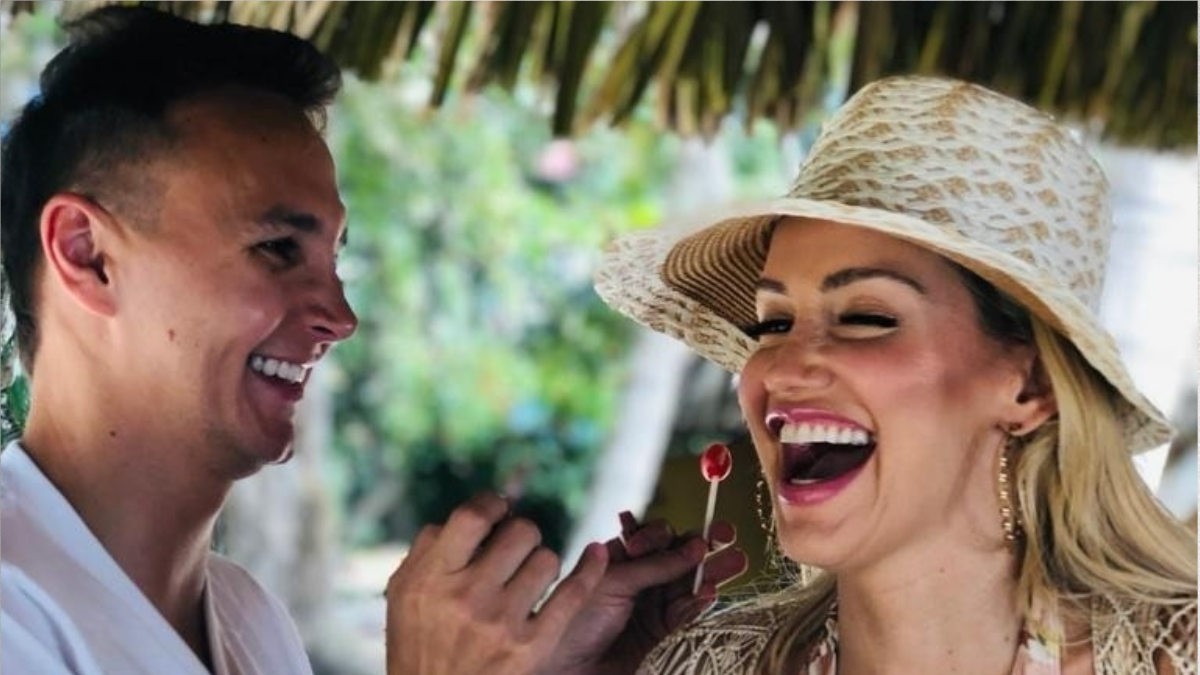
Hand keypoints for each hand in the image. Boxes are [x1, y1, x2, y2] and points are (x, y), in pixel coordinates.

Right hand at [385, 492, 607, 674]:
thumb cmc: (419, 644)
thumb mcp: (405, 594)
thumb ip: (428, 548)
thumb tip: (471, 513)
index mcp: (432, 577)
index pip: (472, 516)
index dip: (492, 503)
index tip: (499, 509)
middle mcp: (467, 596)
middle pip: (520, 532)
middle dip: (521, 534)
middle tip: (515, 550)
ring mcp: (502, 623)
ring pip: (547, 559)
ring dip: (542, 562)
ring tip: (529, 578)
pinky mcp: (532, 647)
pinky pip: (573, 593)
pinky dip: (591, 569)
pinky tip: (597, 554)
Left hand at [538, 513, 747, 674]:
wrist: (568, 669)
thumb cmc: (578, 619)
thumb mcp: (613, 583)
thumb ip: (655, 565)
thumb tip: (697, 546)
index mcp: (623, 558)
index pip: (654, 537)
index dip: (661, 535)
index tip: (651, 545)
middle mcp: (642, 577)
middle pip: (681, 556)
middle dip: (704, 544)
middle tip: (725, 534)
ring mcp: (655, 604)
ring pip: (691, 583)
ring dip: (714, 571)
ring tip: (737, 561)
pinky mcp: (665, 631)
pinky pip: (688, 613)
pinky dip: (700, 604)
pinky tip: (711, 594)